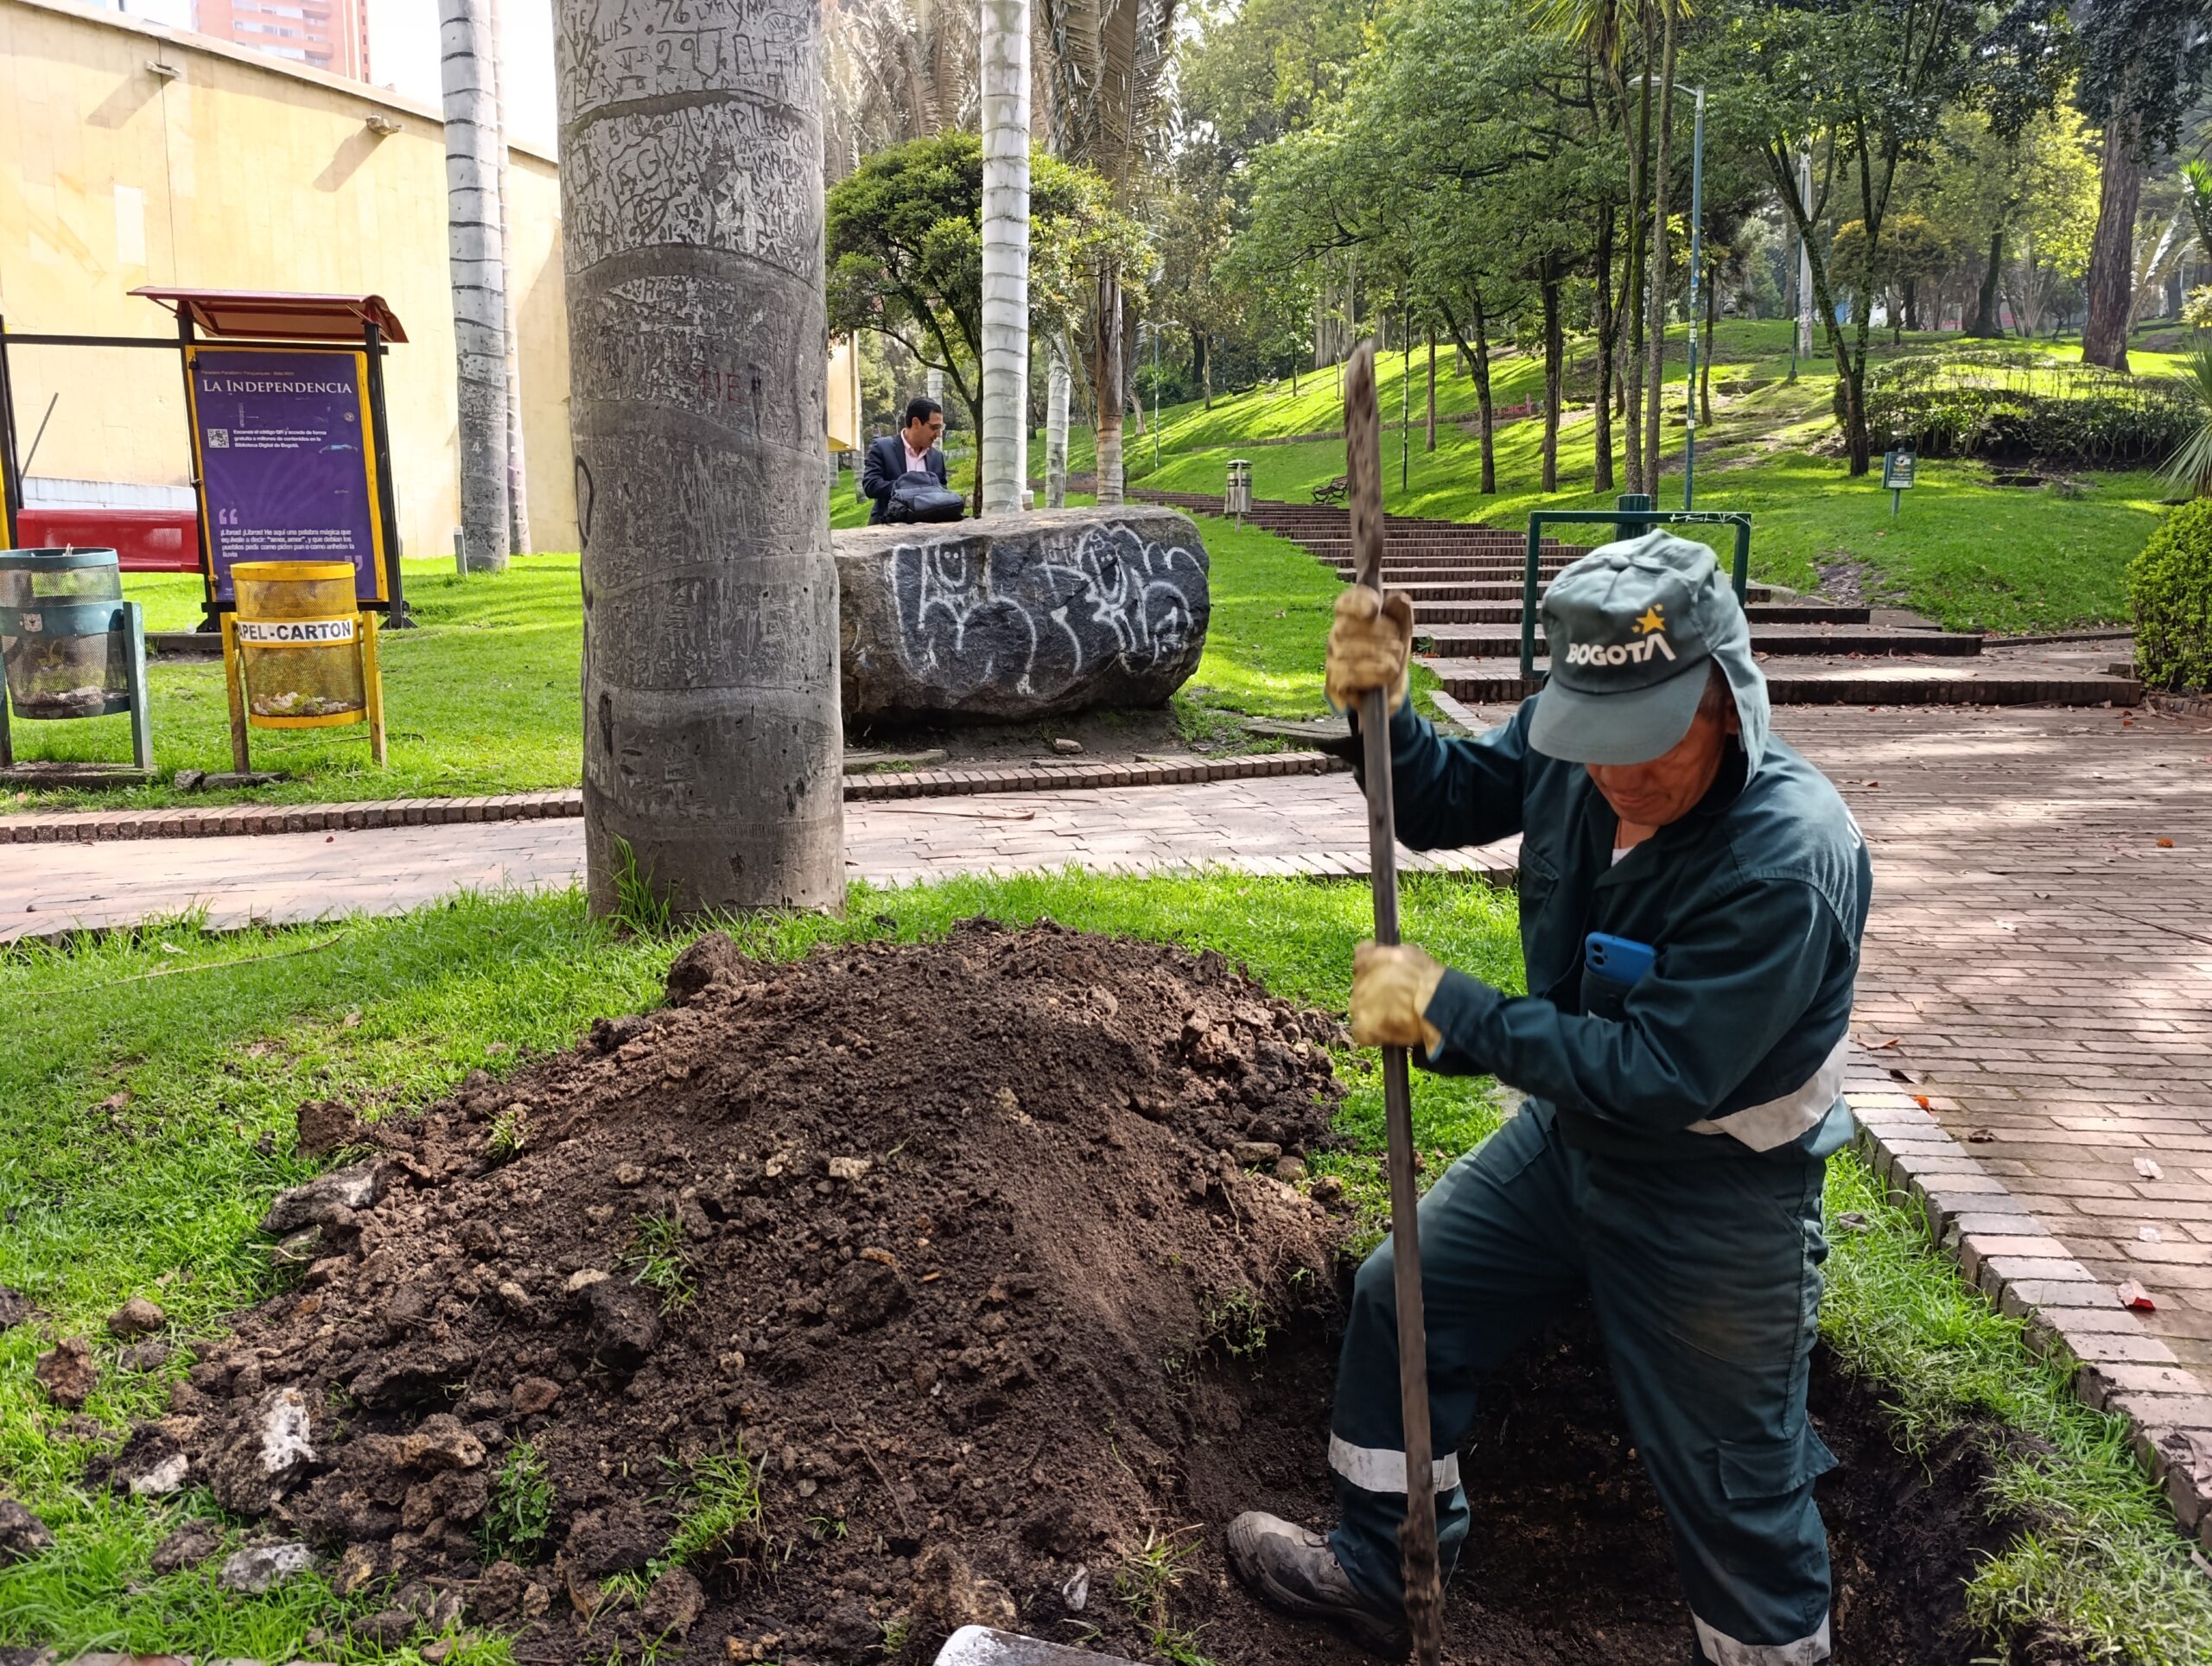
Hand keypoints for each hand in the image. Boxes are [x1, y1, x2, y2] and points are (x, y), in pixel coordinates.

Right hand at [1325, 586, 1414, 713]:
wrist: (1390, 689)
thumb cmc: (1391, 653)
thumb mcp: (1402, 631)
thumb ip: (1401, 613)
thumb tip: (1399, 598)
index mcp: (1350, 616)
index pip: (1344, 603)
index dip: (1356, 604)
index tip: (1374, 609)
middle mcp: (1336, 635)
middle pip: (1347, 627)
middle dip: (1380, 635)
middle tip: (1397, 644)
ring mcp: (1333, 658)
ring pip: (1350, 652)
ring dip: (1382, 656)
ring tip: (1394, 661)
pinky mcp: (1335, 682)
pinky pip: (1351, 674)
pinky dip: (1375, 674)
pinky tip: (1388, 673)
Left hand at [1350, 942, 1446, 1051]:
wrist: (1433, 1002)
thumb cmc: (1427, 977)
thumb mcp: (1409, 953)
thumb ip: (1390, 955)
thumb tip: (1386, 959)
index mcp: (1367, 958)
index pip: (1360, 958)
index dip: (1373, 967)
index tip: (1384, 974)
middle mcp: (1358, 980)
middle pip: (1361, 986)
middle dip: (1375, 992)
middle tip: (1395, 999)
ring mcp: (1358, 1005)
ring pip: (1361, 1009)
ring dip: (1374, 1013)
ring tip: (1395, 1017)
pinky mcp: (1362, 1027)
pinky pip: (1363, 1032)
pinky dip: (1373, 1033)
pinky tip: (1388, 1032)